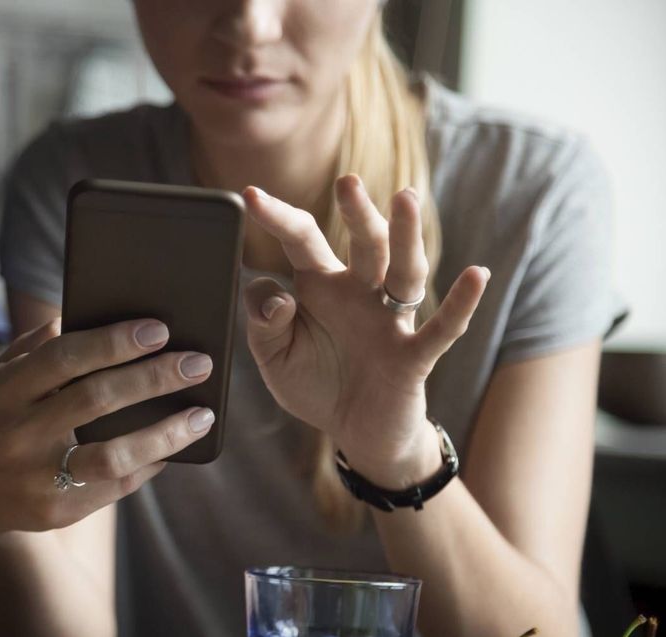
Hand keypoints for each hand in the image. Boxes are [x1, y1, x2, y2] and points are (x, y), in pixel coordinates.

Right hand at [0, 318, 214, 543]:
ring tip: (202, 416)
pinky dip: (151, 464)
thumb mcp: (3, 377)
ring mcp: (37, 475)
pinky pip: (115, 486)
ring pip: (111, 454)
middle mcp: (19, 432)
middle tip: (199, 363)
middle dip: (153, 378)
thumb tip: (78, 313)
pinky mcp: (56, 509)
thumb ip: (36, 346)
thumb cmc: (1, 418)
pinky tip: (176, 447)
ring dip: (164, 434)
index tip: (159, 329)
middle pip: (96, 399)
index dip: (113, 342)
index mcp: (8, 390)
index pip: (65, 358)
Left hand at [241, 176, 488, 486]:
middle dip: (357, 212)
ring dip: (406, 236)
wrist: (354, 433)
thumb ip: (263, 323)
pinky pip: (442, 328)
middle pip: (363, 243)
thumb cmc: (314, 384)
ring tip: (406, 199)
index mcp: (320, 286)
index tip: (252, 195)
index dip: (277, 217)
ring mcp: (390, 321)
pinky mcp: (414, 356)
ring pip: (403, 270)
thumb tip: (275, 296)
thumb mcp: (273, 356)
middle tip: (347, 182)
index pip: (301, 240)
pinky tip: (477, 275)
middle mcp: (359, 293)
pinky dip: (461, 304)